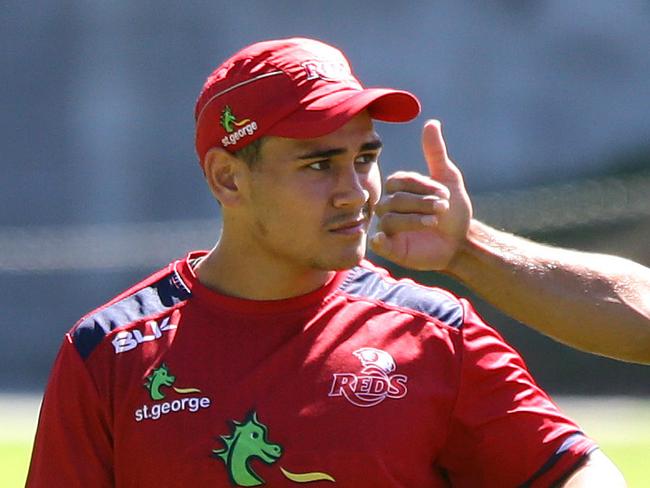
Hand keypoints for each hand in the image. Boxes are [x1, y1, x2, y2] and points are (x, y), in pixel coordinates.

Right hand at [370, 120, 471, 270]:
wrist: (462, 241)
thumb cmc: (454, 210)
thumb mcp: (448, 179)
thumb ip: (435, 152)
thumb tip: (431, 122)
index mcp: (399, 188)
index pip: (400, 181)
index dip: (421, 186)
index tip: (445, 193)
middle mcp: (390, 206)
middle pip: (395, 200)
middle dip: (420, 202)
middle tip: (444, 207)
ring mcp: (389, 227)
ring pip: (389, 219)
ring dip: (413, 219)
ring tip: (435, 221)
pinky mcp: (391, 248)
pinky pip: (378, 243)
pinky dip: (379, 241)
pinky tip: (383, 239)